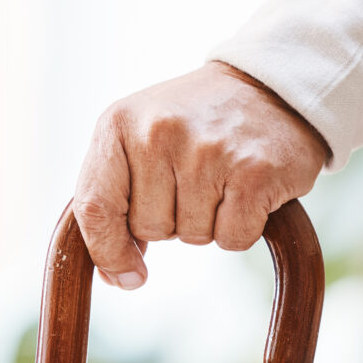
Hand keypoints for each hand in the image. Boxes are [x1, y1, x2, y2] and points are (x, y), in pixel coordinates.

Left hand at [73, 62, 327, 289]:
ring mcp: (207, 150)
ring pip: (192, 237)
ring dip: (207, 222)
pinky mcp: (255, 171)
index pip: (94, 207)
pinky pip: (233, 239)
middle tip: (191, 180)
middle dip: (169, 220)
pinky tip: (246, 189)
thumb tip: (117, 274)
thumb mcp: (136, 137)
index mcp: (118, 124)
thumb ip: (112, 197)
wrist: (268, 87)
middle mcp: (158, 132)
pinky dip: (241, 228)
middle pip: (149, 228)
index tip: (126, 276)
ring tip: (220, 177)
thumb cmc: (192, 123)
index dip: (107, 251)